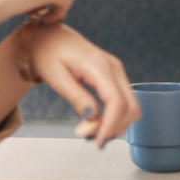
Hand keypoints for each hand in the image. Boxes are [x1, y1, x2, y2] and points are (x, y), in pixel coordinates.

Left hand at [19, 22, 139, 147]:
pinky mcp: (115, 76)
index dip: (110, 126)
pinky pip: (124, 101)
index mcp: (98, 66)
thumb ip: (76, 97)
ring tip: (93, 132)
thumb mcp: (56, 77)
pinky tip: (98, 122)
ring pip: (132, 107)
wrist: (48, 37)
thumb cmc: (47, 53)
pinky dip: (116, 117)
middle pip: (131, 107)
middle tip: (94, 140)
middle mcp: (114, 68)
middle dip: (116, 128)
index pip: (116, 102)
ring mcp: (117, 71)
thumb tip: (92, 118)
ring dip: (117, 124)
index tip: (98, 142)